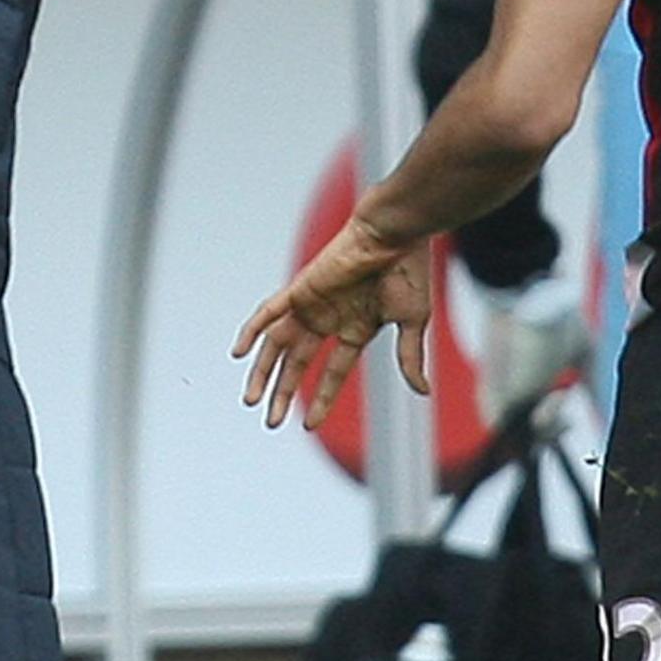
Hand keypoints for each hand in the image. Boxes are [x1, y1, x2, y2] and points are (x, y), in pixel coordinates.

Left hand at [233, 217, 432, 429]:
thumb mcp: (412, 322)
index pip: (332, 372)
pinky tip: (239, 353)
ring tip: (251, 400)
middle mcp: (328, 320)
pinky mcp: (300, 289)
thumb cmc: (408, 272)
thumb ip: (409, 356)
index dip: (319, 398)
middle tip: (269, 421)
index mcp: (355, 330)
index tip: (307, 424)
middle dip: (282, 393)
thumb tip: (422, 391)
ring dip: (262, 371)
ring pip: (277, 345)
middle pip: (296, 364)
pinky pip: (268, 313)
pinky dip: (252, 331)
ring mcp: (311, 306)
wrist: (395, 236)